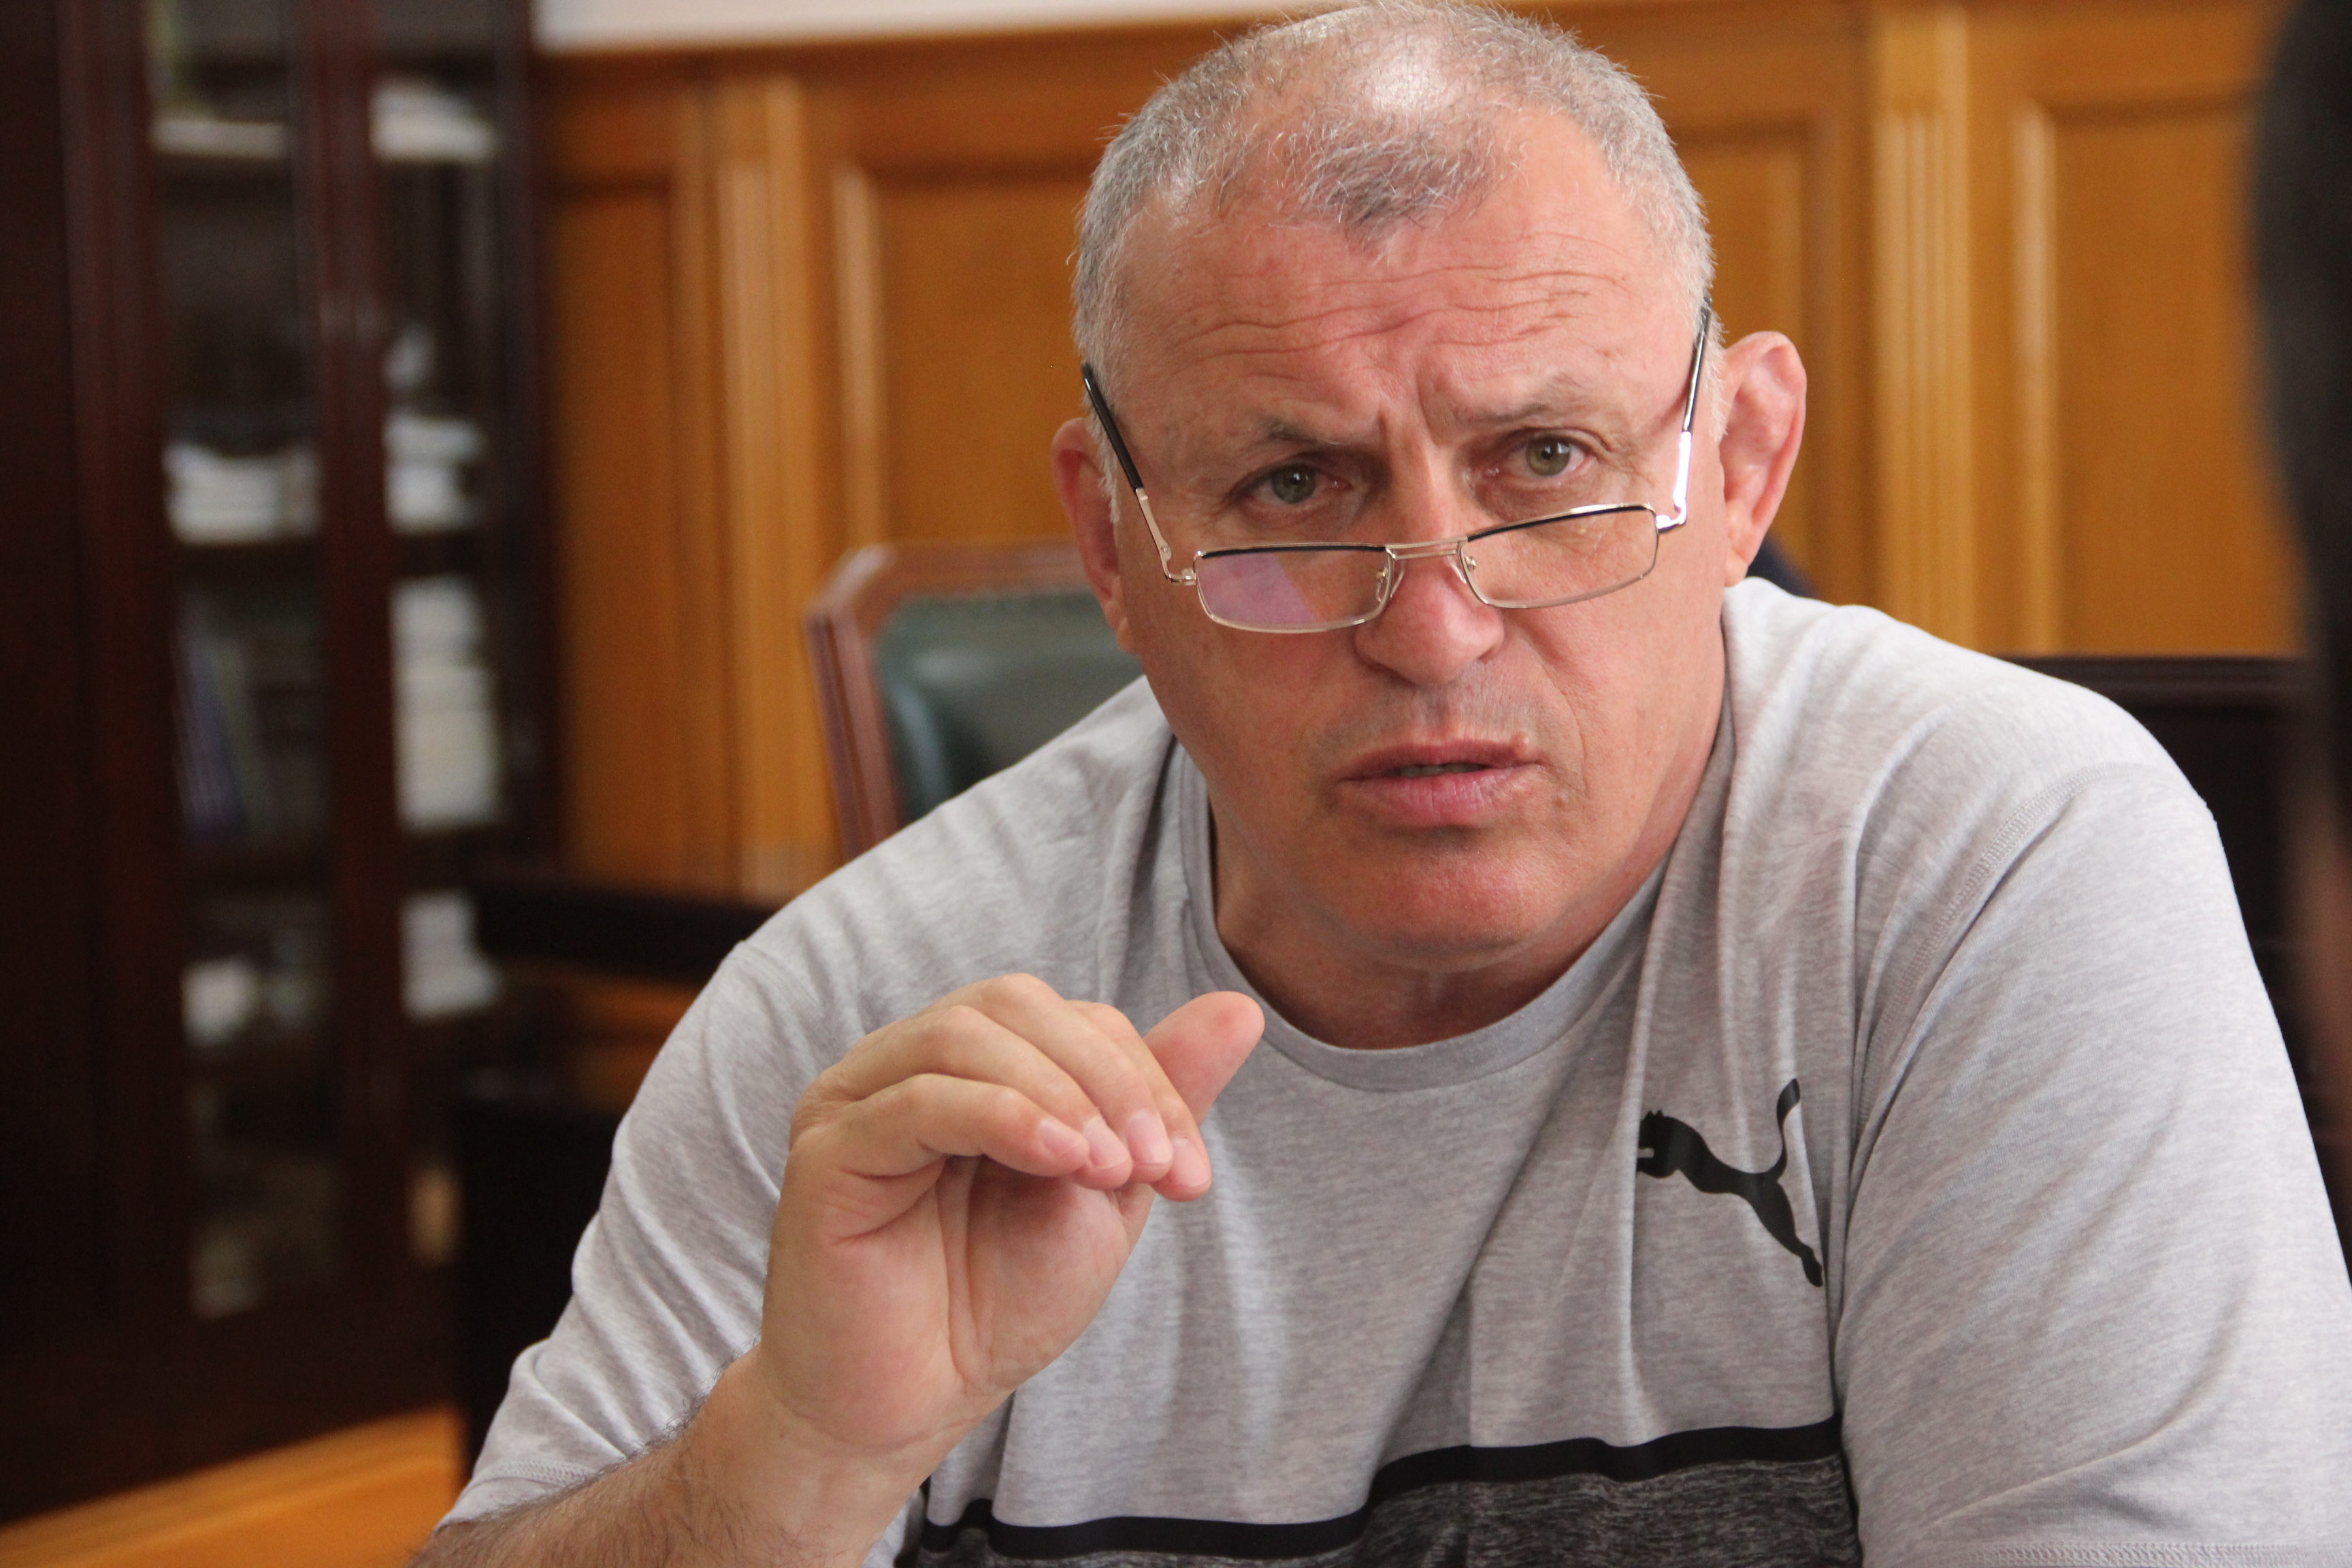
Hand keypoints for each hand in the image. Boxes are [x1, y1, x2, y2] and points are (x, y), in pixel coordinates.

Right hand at [753, 978, 1261, 1483]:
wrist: (910, 1405)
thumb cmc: (995, 1301)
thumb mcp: (1105, 1193)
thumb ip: (1159, 1099)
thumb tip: (1241, 1008)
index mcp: (972, 1065)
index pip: (1067, 1017)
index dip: (1141, 1074)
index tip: (1188, 1172)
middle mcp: (906, 1064)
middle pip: (1015, 1004)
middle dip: (1106, 1075)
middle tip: (1151, 1164)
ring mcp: (856, 1098)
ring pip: (964, 1035)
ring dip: (1059, 1092)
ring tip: (1107, 1168)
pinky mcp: (828, 1150)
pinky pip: (918, 1100)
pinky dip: (1004, 1115)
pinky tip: (1060, 1161)